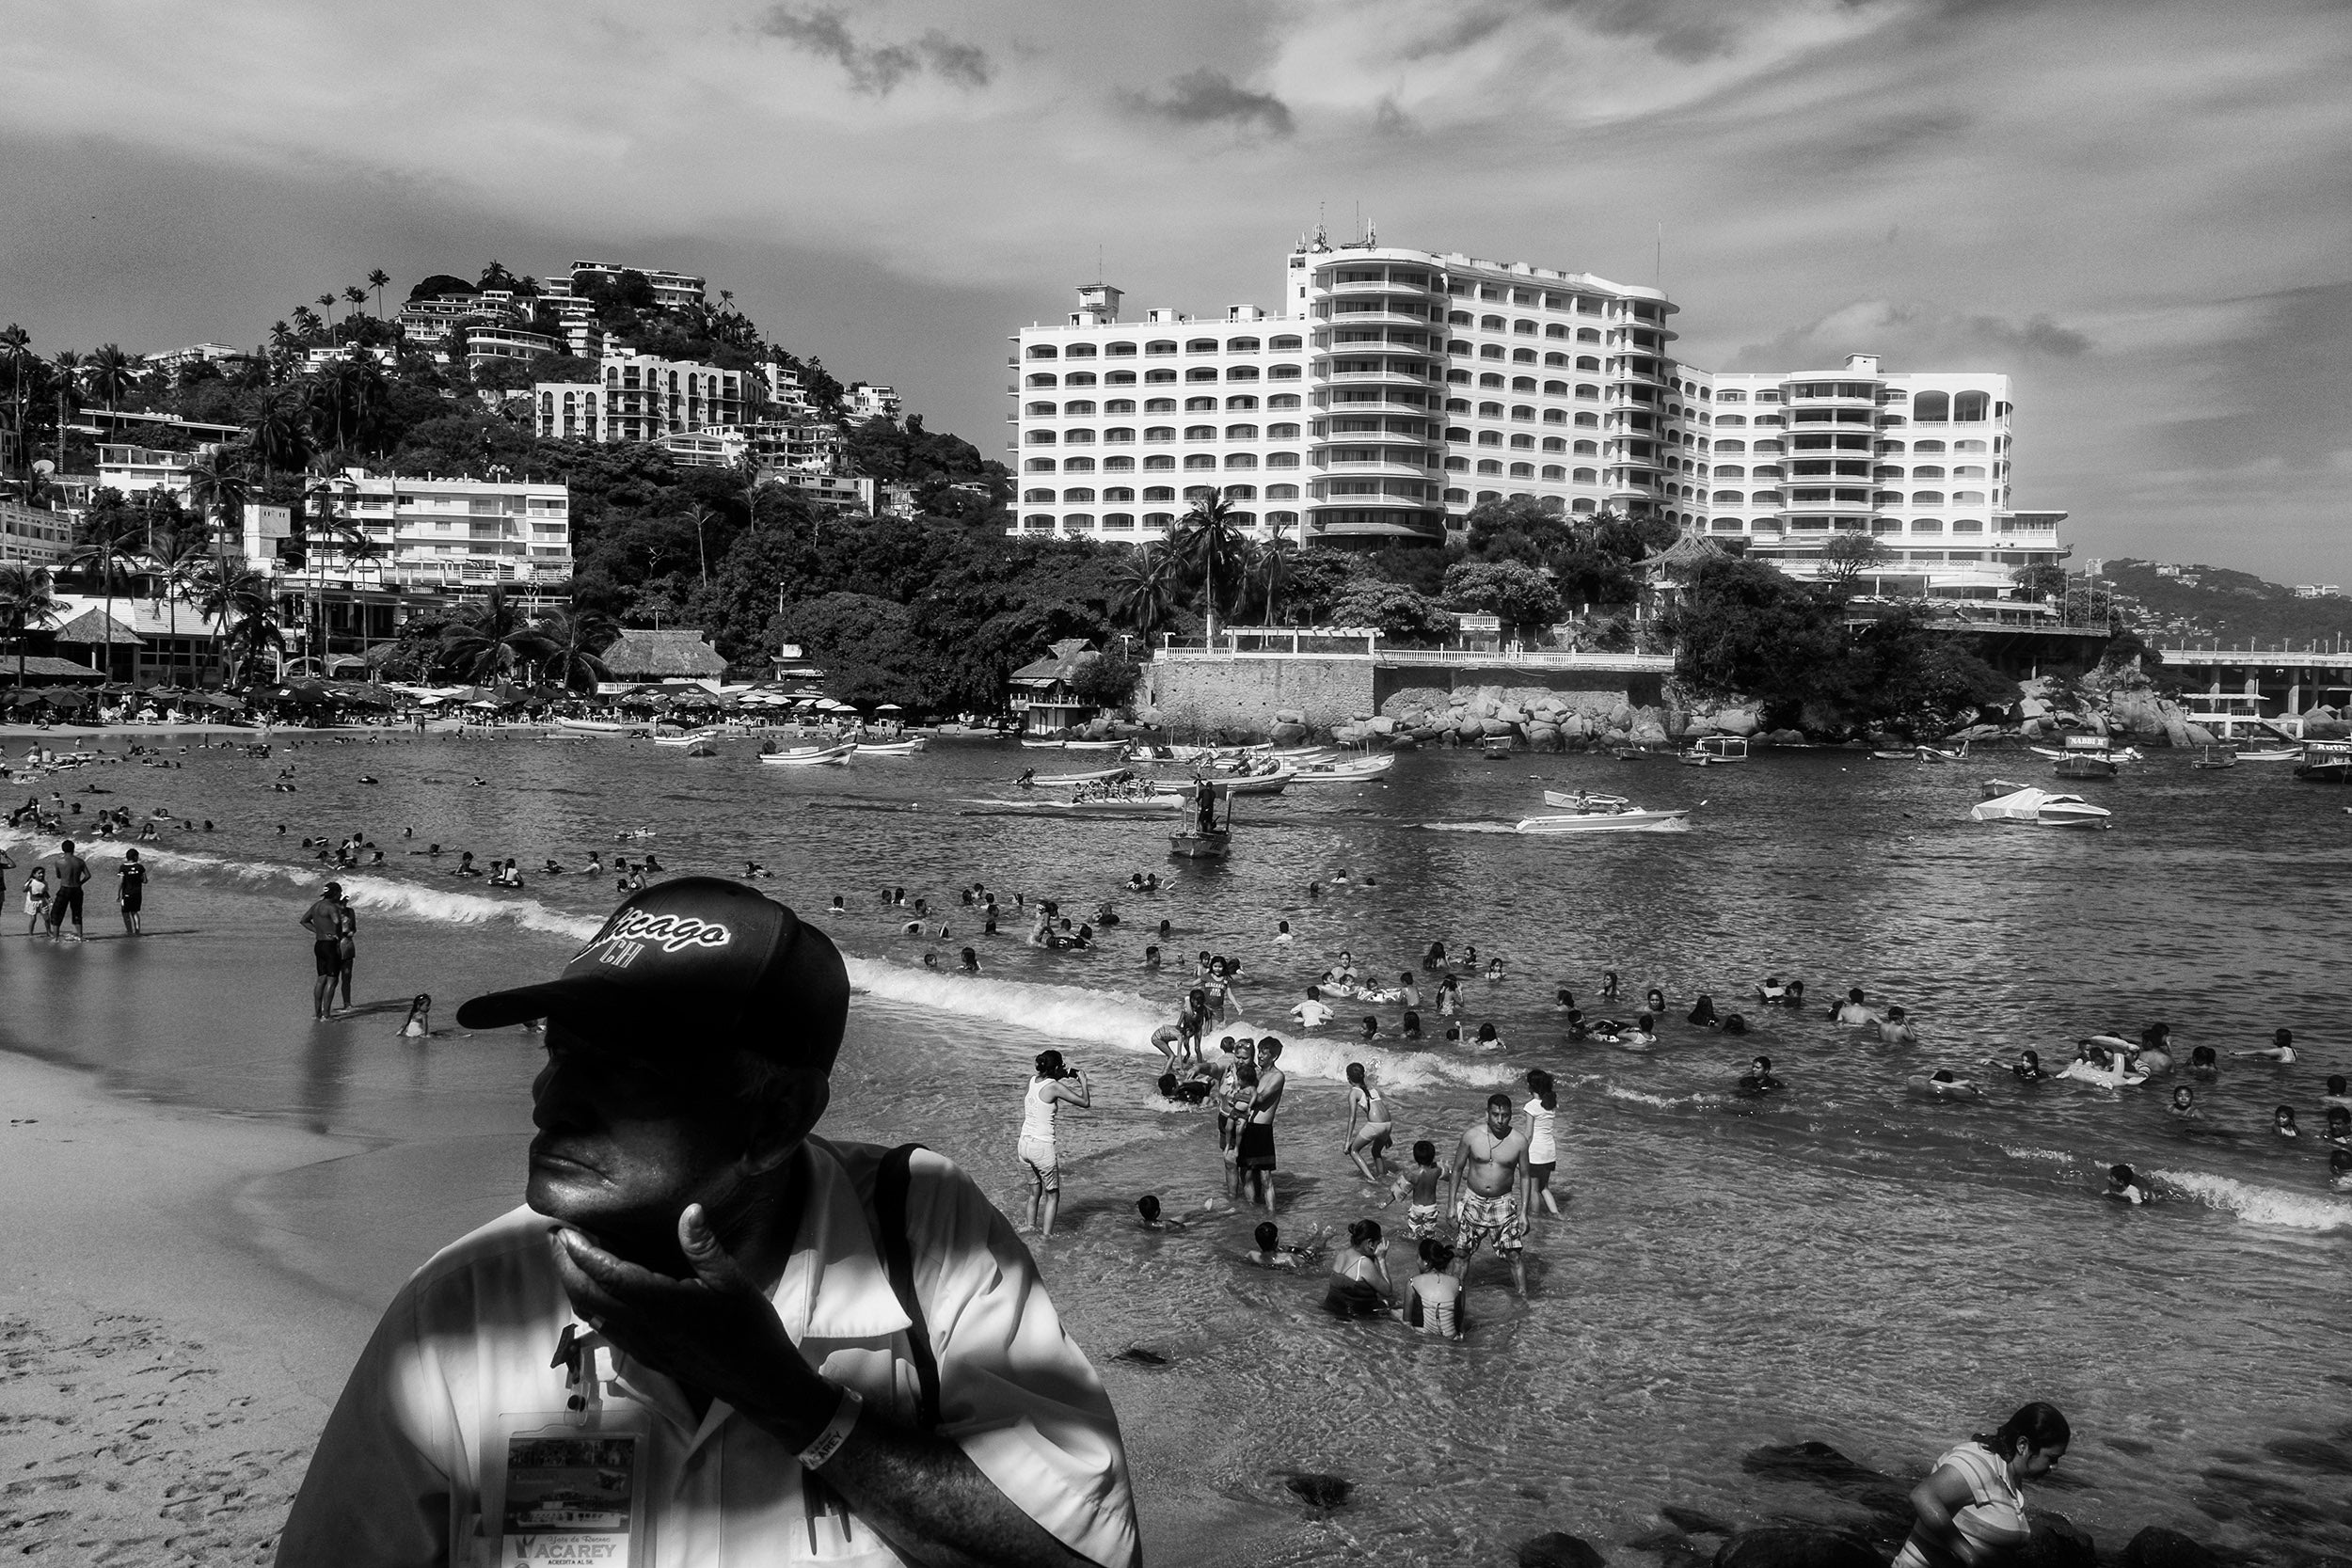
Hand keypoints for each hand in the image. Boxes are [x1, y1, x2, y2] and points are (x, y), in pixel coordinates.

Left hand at [551, 1208, 827, 1438]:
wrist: (754, 1380)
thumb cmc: (747, 1328)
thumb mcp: (733, 1281)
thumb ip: (705, 1247)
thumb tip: (689, 1210)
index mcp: (661, 1303)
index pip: (609, 1275)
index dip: (582, 1251)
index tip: (564, 1229)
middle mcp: (642, 1325)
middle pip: (588, 1294)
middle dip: (566, 1265)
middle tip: (555, 1236)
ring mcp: (639, 1343)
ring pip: (591, 1312)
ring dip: (573, 1284)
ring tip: (568, 1257)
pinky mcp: (644, 1354)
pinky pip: (604, 1326)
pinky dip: (589, 1303)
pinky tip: (595, 1290)